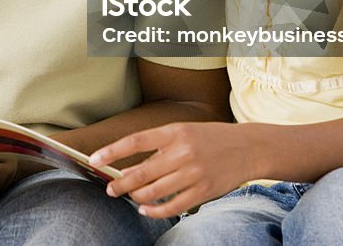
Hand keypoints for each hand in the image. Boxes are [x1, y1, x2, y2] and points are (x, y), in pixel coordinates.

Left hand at [90, 122, 251, 218]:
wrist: (248, 147)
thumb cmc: (208, 139)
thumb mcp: (182, 134)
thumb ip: (157, 150)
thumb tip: (127, 169)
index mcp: (174, 132)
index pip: (135, 141)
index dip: (112, 151)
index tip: (94, 160)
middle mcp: (183, 152)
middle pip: (142, 173)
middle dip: (120, 184)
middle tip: (110, 189)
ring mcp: (194, 173)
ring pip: (154, 192)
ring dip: (136, 197)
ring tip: (130, 196)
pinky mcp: (203, 192)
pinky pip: (172, 207)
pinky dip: (154, 211)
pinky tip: (146, 209)